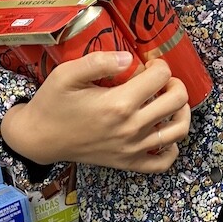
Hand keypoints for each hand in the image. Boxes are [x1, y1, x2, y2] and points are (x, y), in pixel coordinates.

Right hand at [1, 53, 190, 172]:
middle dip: (175, 84)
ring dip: (182, 112)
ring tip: (169, 102)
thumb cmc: (53, 103)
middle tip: (161, 81)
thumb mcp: (67, 73)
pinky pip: (164, 162)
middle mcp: (131, 128)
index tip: (148, 64)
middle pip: (177, 101)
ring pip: (179, 130)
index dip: (159, 65)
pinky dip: (171, 148)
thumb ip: (99, 61)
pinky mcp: (128, 163)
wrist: (40, 138)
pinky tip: (162, 133)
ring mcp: (133, 148)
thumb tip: (130, 58)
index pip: (161, 77)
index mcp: (118, 104)